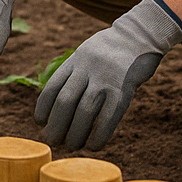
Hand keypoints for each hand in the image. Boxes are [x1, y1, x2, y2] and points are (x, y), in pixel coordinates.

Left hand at [35, 0, 181, 150]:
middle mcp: (87, 69)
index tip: (40, 123)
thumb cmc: (113, 49)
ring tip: (71, 146)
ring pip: (84, 112)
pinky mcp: (124, 90)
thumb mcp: (87, 52)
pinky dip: (99, 135)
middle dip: (56, 126)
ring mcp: (106, 79)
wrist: (141, 35)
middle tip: (53, 141)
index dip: (43, 108)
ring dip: (75, 134)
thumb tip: (61, 102)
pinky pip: (108, 118)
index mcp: (76, 60)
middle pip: (65, 102)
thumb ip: (75, 72)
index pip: (52, 87)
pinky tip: (94, 146)